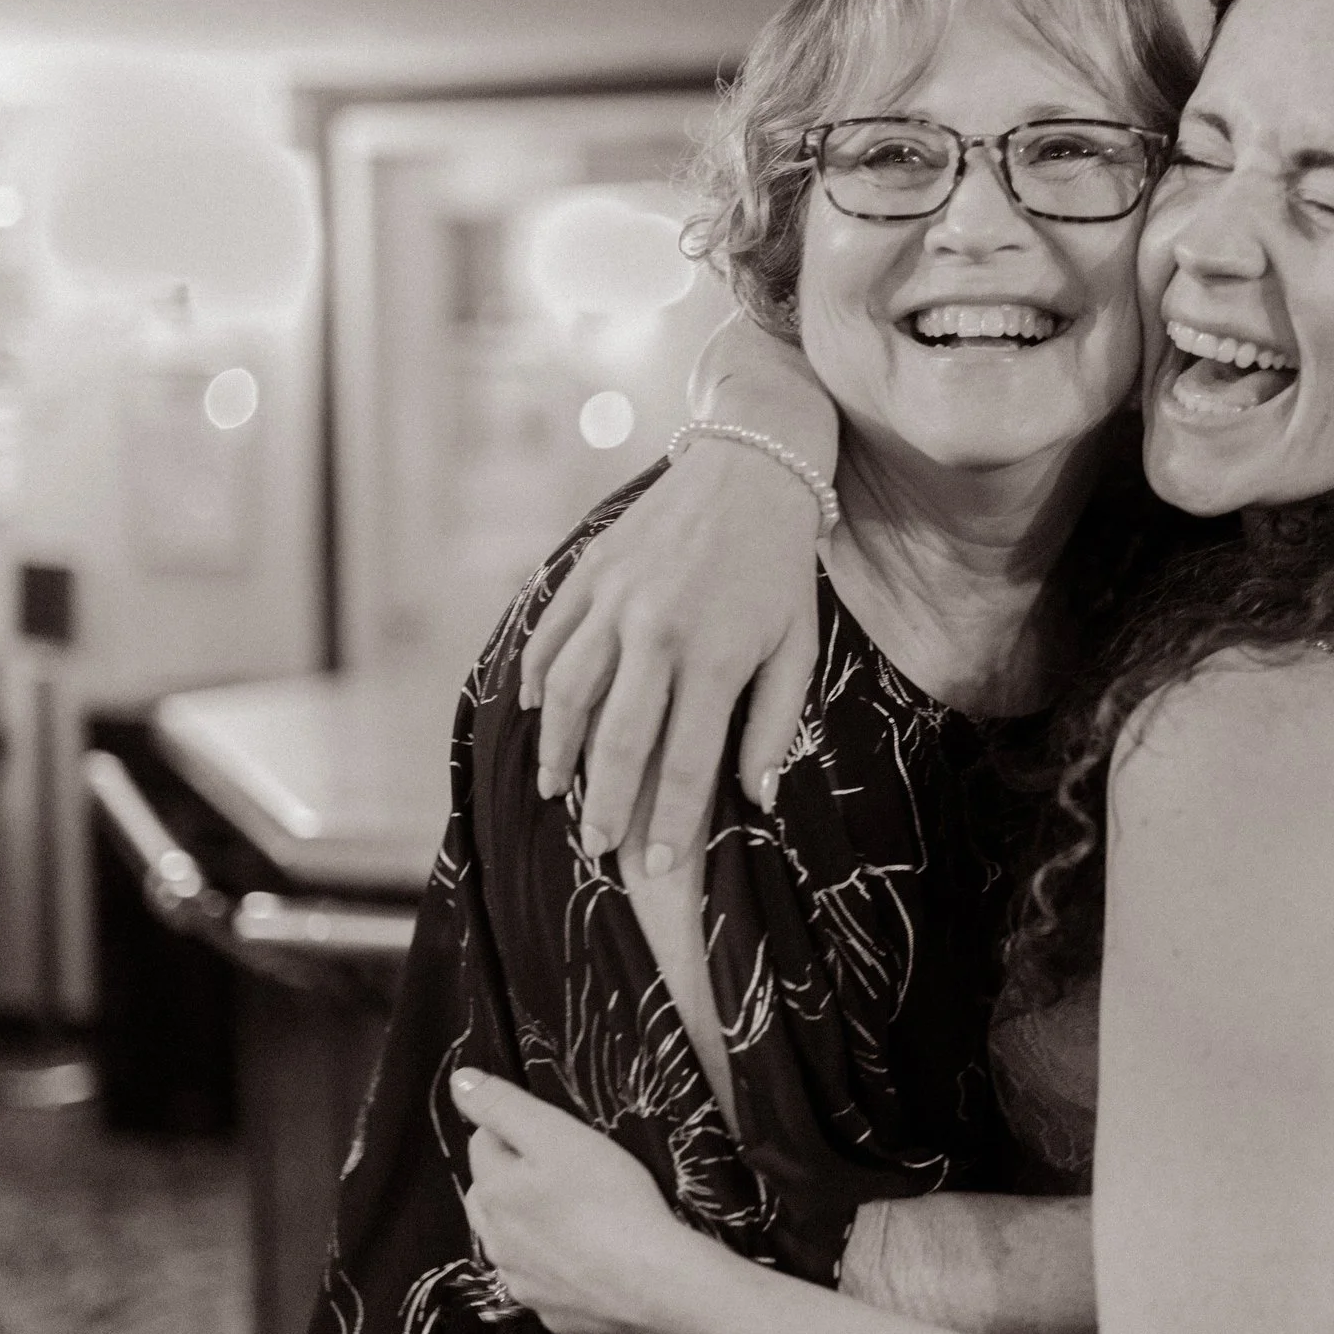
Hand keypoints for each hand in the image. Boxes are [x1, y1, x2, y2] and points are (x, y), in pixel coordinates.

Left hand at [451, 1068, 696, 1333]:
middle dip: (515, 1180)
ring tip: (579, 1217)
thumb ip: (503, 1106)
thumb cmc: (607, 1197)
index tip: (557, 1134)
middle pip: (491, 1196)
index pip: (483, 1144)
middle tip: (568, 1172)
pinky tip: (592, 1261)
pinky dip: (559, 1269)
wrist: (649, 1281)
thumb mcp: (556, 1135)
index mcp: (492, 1192)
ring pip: (514, 1243)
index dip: (518, 1131)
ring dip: (532, 1227)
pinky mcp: (552, 1315)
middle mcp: (495, 1241)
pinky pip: (545, 1282)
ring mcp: (522, 1283)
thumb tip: (458, 1081)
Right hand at [522, 316, 828, 863]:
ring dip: (557, 749)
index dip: (669, 821)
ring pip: (567, 692)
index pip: (685, 762)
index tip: (657, 865)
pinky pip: (550, 636)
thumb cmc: (781, 569)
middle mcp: (656, 632)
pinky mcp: (590, 570)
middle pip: (616, 740)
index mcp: (715, 656)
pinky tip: (536, 712)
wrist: (752, 468)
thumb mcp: (797, 646)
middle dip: (604, 804)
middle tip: (596, 848)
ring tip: (556, 790)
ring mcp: (615, 600)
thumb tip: (754, 798)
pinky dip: (537, 679)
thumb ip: (772, 724)